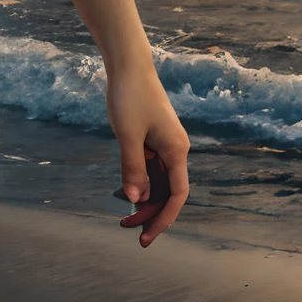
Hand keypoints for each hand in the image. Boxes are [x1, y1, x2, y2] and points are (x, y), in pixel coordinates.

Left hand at [107, 67, 189, 246]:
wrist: (129, 66)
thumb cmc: (130, 97)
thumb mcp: (127, 135)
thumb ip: (132, 167)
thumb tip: (135, 198)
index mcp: (176, 150)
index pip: (176, 195)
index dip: (164, 218)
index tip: (147, 235)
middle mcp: (176, 150)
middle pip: (168, 192)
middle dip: (151, 213)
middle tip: (129, 230)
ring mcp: (165, 144)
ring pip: (159, 182)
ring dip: (145, 200)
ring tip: (125, 217)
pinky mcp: (154, 139)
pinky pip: (151, 169)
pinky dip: (141, 183)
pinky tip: (128, 192)